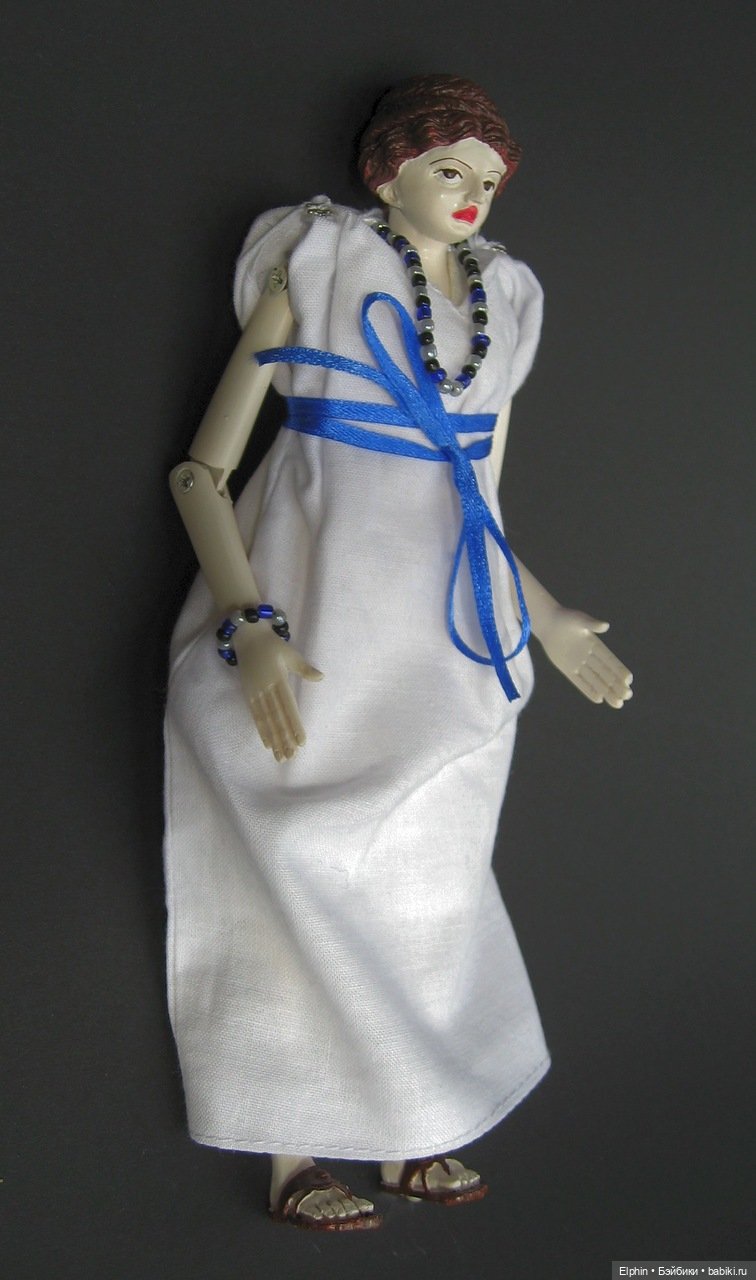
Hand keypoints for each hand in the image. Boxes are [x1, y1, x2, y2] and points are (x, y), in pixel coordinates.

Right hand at [234, 623, 322, 759]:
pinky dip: (261, 730)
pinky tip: (267, 743)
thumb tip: (321, 677)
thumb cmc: (272, 644)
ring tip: (280, 755)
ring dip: (273, 739)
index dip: (294, 726)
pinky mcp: (248, 694)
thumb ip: (304, 668)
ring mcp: (255, 692)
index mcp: (278, 679)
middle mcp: (266, 689)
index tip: (301, 742)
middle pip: (276, 719)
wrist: (246, 635)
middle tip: (291, 756)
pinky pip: (255, 715)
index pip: (288, 708)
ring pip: (266, 720)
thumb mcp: (290, 653)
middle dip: (284, 739)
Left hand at [537, 608, 632, 708]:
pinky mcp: (567, 669)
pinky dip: (588, 690)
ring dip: (606, 691)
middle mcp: (589, 656)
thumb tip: (605, 626)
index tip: (629, 680)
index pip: (610, 660)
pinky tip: (599, 699)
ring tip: (618, 704)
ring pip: (595, 680)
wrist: (548, 623)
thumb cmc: (565, 617)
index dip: (619, 670)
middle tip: (628, 696)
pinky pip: (579, 682)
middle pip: (606, 674)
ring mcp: (579, 664)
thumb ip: (592, 624)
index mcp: (595, 645)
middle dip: (617, 685)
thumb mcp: (579, 620)